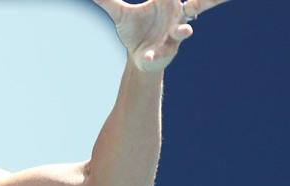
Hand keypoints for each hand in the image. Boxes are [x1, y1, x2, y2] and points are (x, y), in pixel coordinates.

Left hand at [93, 0, 230, 71]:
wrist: (138, 57)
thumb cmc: (135, 30)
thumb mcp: (121, 15)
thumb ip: (109, 3)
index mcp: (166, 2)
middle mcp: (175, 16)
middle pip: (193, 6)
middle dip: (199, 3)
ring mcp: (174, 34)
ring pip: (183, 31)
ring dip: (183, 31)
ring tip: (184, 31)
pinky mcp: (169, 51)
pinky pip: (163, 53)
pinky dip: (156, 55)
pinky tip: (148, 56)